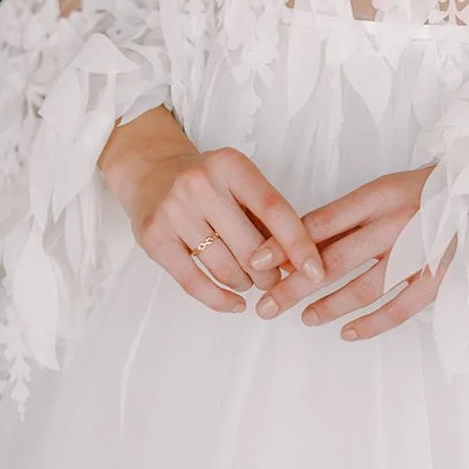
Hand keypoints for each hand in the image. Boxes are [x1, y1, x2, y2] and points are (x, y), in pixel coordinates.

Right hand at [101, 126, 326, 314]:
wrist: (151, 169)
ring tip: (250, 282)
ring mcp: (174, 210)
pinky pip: (194, 282)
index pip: (274, 209)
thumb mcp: (237, 181)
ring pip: (225, 268)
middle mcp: (200, 184)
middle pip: (251, 247)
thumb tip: (300, 262)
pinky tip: (235, 303)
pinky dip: (220, 300)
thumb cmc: (206, 180)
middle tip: (273, 280)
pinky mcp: (154, 237)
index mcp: (230, 165)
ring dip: (246, 284)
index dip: (299, 244)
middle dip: (270, 274)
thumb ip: (266, 216)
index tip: (317, 271)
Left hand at [248, 164, 455, 340]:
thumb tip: (298, 242)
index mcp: (376, 196)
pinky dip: (372, 323)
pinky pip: (400, 308)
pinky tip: (347, 332)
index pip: (321, 223)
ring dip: (330, 306)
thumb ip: (346, 215)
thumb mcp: (379, 189)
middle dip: (296, 285)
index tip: (256, 262)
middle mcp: (393, 223)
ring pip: (364, 287)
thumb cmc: (419, 190)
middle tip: (267, 306)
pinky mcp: (435, 277)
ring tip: (304, 317)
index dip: (286, 244)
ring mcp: (416, 252)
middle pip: (335, 260)